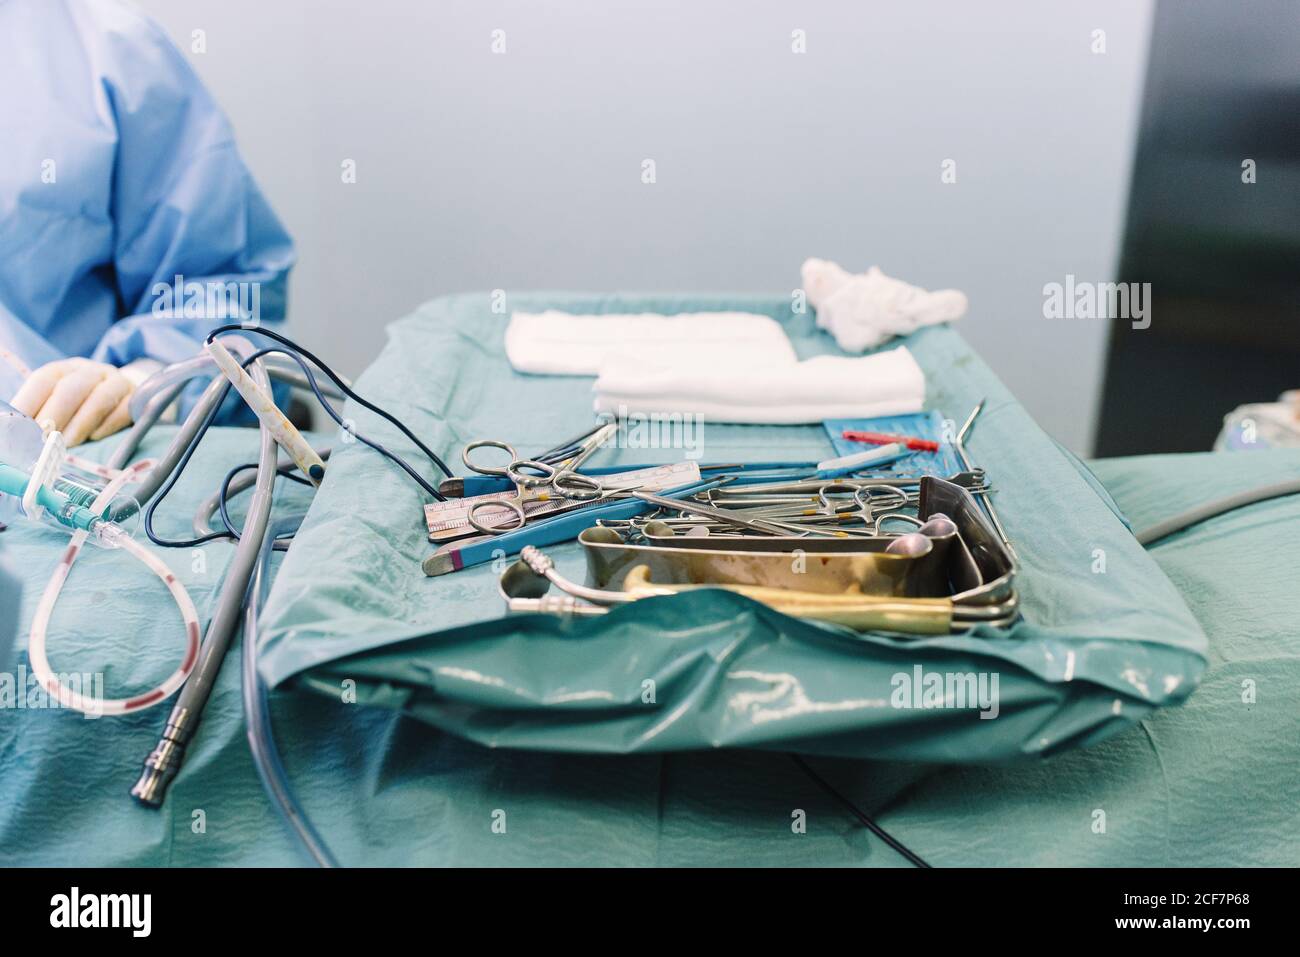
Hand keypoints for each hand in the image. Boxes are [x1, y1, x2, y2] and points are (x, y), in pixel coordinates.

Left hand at [11, 358, 134, 444]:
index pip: (44, 379)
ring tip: (68, 443)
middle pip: (72, 387)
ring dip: (81, 423)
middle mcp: (91, 372)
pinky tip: (96, 437)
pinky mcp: (136, 398)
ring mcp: (117, 383)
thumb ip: (41, 415)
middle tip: (44, 438)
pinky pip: (124, 409)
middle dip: (55, 414)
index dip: (29, 401)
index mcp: (65, 370)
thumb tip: (17, 433)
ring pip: (101, 397)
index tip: (19, 426)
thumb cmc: (84, 405)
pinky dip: (108, 425)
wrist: (125, 397)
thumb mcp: (60, 403)